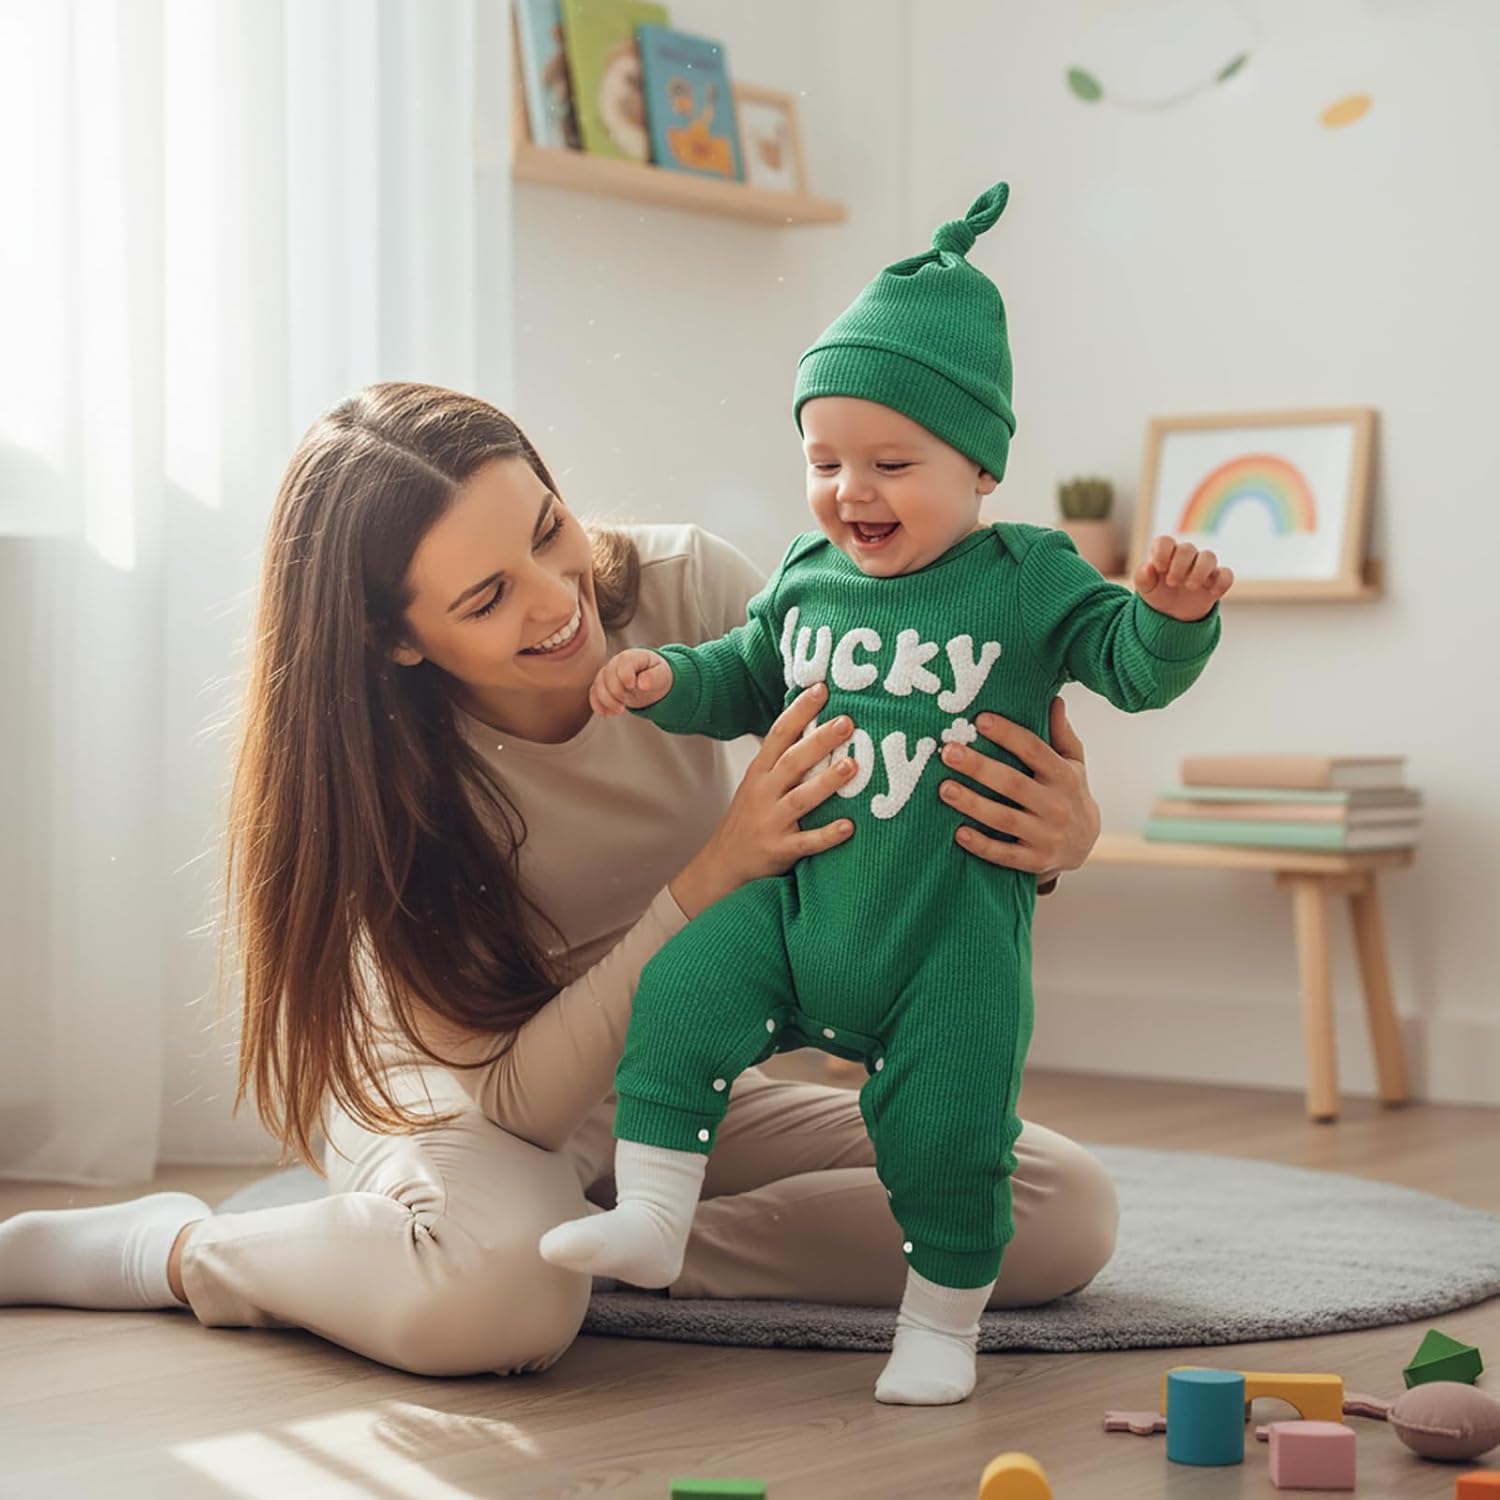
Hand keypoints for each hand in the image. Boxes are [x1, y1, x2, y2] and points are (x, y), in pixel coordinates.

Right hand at [590, 648, 672, 716]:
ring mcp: (607, 674)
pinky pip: (593, 694)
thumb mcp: (662, 675)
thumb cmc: (657, 675)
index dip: (626, 677)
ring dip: (607, 701)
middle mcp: (616, 663)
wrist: (650, 680)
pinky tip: (608, 714)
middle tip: (627, 703)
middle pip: (608, 676)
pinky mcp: (602, 686)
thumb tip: (642, 684)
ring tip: (620, 710)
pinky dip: (598, 706)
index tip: (633, 686)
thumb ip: (654, 677)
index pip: (623, 664)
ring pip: (598, 686)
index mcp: (632, 657)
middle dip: (617, 692)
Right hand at [669, 683, 856, 916]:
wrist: (723, 865)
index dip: (800, 711)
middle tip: (847, 722)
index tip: (821, 689)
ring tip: (852, 767)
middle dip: (819, 740)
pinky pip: (806, 842)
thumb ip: (783, 758)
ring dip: (827, 783)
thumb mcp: (758, 783)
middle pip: (792, 762)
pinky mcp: (779, 850)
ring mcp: (770, 822)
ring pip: (801, 799)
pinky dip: (827, 835)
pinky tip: (849, 827)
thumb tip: (817, 724)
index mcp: (760, 772)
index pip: (779, 734)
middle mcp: (764, 793)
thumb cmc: (750, 818)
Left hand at [936, 697, 1099, 880]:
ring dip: (973, 804)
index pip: (1034, 750)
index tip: (980, 719)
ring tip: (944, 789)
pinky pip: (1005, 854)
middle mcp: (1057, 805)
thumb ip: (1062, 733)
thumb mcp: (1073, 762)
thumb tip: (1054, 698)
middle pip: (1013, 783)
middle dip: (979, 767)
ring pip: (1004, 819)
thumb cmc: (1070, 792)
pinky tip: (958, 833)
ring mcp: (1046, 835)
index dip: (1008, 734)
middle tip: (948, 752)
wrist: (1086, 843)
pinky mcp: (1035, 861)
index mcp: (1064, 775)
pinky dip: (982, 845)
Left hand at [1134, 534, 1233, 620]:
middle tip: (1172, 583)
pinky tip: (1212, 593)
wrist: (1173, 612)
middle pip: (1188, 548)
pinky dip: (1222, 583)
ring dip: (1200, 571)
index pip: (1164, 541)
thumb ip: (1143, 577)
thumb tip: (1148, 567)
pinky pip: (1227, 575)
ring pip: (1209, 557)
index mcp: (1165, 553)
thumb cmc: (1158, 593)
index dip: (1162, 551)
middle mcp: (1186, 556)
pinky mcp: (1217, 580)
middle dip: (1179, 565)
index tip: (1159, 568)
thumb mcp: (1146, 589)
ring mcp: (1203, 566)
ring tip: (1189, 587)